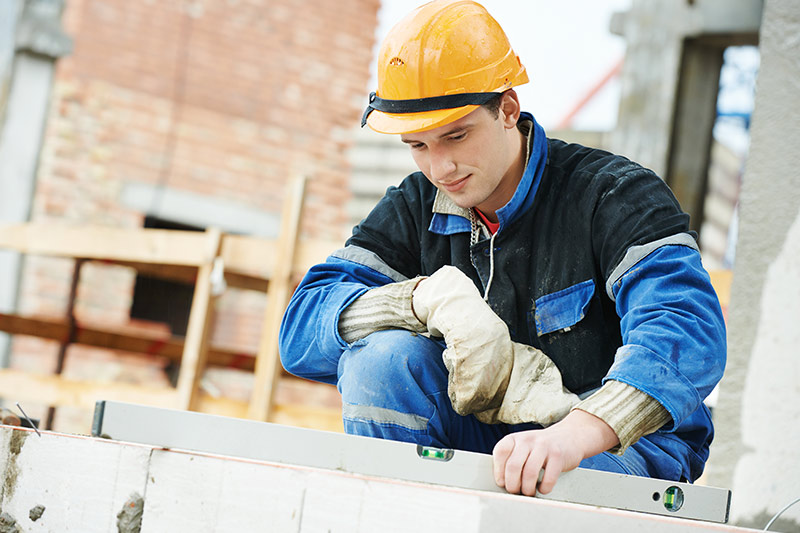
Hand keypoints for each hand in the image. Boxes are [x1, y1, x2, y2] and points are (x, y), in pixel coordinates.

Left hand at [492, 409, 618, 494]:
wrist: (570, 436)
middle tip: (516, 492)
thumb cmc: (541, 447)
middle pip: (513, 466)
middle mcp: (527, 439)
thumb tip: (503, 483)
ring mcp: (543, 446)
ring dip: (527, 489)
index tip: (502, 483)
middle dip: (512, 485)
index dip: (499, 471)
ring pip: (529, 473)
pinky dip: (544, 488)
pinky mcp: (558, 456)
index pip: (500, 453)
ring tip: (529, 492)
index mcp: (514, 438)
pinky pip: (548, 478)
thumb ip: (511, 460)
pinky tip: (543, 488)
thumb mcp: (523, 447)